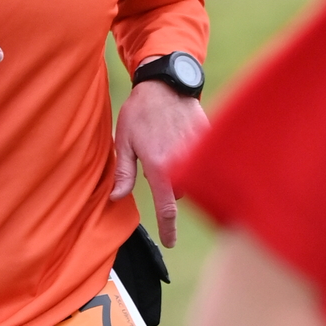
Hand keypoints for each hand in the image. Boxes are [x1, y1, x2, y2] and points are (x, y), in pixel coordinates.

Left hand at [112, 78, 209, 246]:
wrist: (166, 82)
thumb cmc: (140, 111)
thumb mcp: (124, 141)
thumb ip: (123, 173)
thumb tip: (116, 198)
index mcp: (159, 167)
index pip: (167, 208)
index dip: (169, 229)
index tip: (170, 243)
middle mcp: (182, 162)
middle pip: (180, 191)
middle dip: (170, 183)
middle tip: (155, 157)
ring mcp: (198, 150)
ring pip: (193, 175)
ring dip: (182, 169)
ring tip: (167, 143)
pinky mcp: (209, 139)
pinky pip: (204, 158)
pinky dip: (194, 154)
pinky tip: (180, 134)